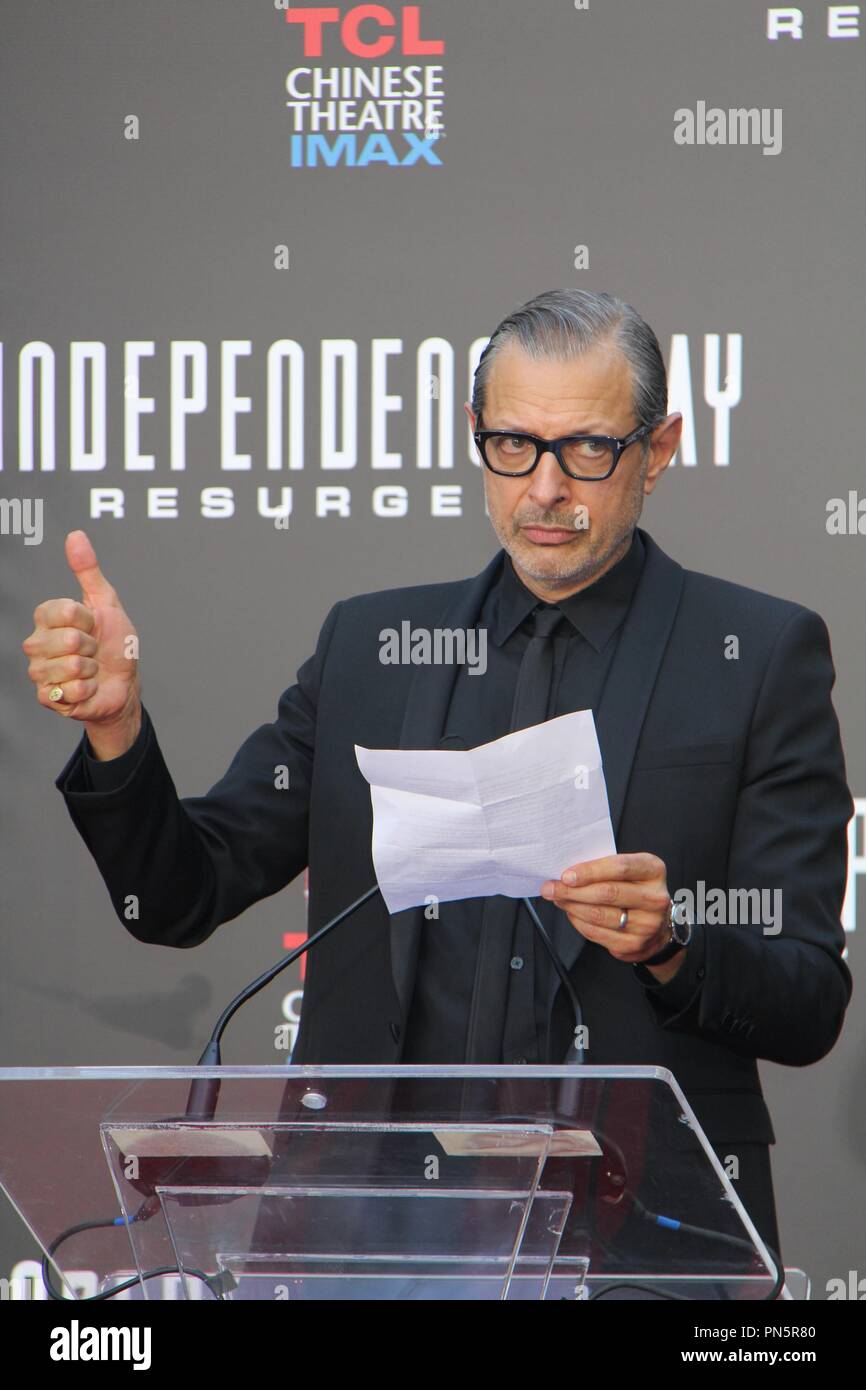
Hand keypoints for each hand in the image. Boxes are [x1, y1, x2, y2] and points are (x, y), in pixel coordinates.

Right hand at [22, 530, 140, 732]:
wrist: (124, 684)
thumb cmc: (114, 643)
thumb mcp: (107, 603)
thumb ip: (88, 570)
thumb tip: (75, 535)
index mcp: (46, 617)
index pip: (65, 610)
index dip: (89, 619)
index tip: (93, 624)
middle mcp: (36, 642)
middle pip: (69, 639)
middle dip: (92, 646)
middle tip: (93, 650)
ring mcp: (39, 671)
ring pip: (71, 666)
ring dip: (91, 670)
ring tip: (91, 670)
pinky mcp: (46, 697)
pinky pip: (72, 690)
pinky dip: (88, 690)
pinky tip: (86, 688)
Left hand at [541, 852, 675, 965]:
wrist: (659, 926)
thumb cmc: (635, 890)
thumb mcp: (630, 871)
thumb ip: (605, 867)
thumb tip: (567, 873)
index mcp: (654, 871)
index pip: (620, 868)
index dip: (590, 871)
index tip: (566, 875)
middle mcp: (655, 898)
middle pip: (607, 893)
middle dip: (573, 891)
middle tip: (552, 888)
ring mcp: (647, 924)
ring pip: (599, 915)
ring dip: (571, 906)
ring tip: (558, 899)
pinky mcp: (633, 944)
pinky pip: (596, 933)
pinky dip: (578, 922)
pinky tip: (572, 913)